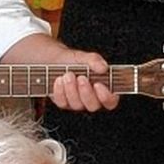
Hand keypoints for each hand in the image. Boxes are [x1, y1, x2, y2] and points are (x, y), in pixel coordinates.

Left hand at [0, 35, 118, 112]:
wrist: (53, 60)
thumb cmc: (72, 60)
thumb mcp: (83, 57)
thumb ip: (95, 60)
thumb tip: (103, 67)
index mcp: (102, 89)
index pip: (110, 101)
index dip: (106, 97)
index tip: (98, 85)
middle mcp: (90, 98)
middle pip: (93, 106)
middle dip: (86, 92)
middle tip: (81, 78)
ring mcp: (76, 102)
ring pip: (77, 105)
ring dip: (72, 90)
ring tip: (68, 75)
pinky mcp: (63, 103)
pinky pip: (63, 103)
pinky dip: (60, 91)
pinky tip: (59, 80)